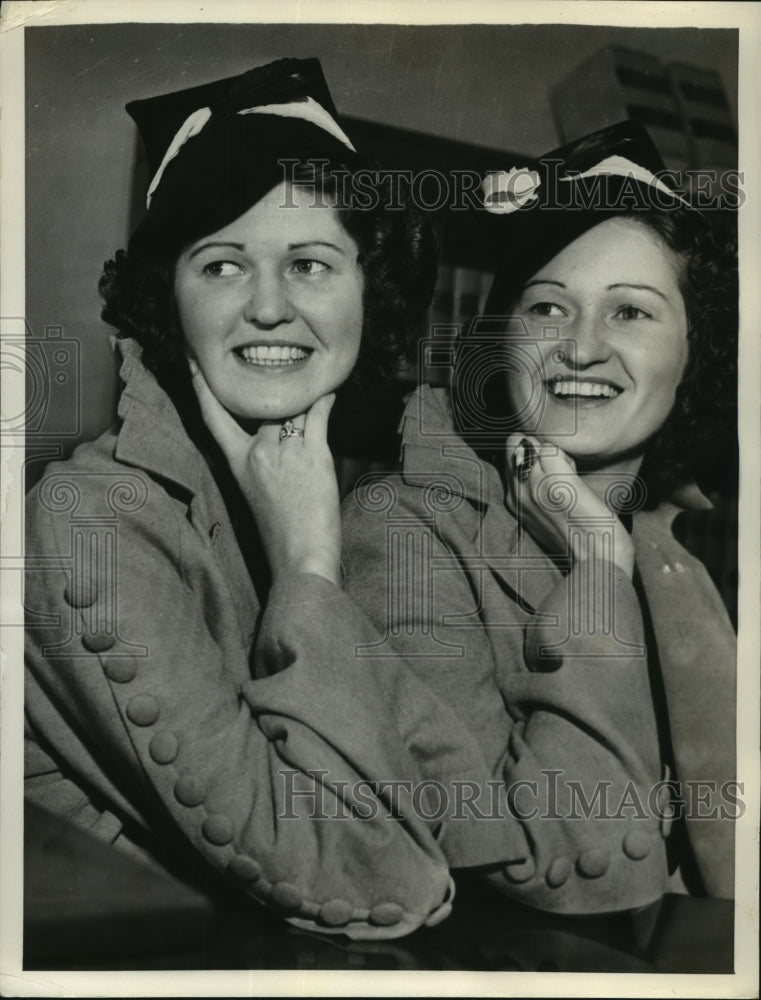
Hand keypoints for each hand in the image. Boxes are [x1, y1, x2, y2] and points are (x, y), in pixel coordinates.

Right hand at [191, 363, 341, 586]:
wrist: (299, 559)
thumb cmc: (281, 535)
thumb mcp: (256, 493)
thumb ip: (259, 462)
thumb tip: (276, 436)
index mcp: (237, 463)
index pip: (213, 416)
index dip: (202, 387)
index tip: (196, 361)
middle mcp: (257, 452)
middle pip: (264, 404)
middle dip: (274, 390)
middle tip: (280, 370)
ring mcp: (284, 451)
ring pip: (293, 407)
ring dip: (304, 398)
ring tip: (313, 386)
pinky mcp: (313, 455)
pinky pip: (319, 415)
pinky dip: (325, 401)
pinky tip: (329, 392)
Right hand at [505, 434, 634, 578]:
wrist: (597, 564)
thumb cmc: (580, 541)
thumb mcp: (546, 516)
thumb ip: (537, 492)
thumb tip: (542, 464)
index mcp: (513, 500)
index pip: (510, 455)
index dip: (531, 454)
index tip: (550, 471)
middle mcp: (517, 492)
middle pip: (515, 442)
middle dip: (537, 447)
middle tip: (560, 470)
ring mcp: (534, 487)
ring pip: (533, 441)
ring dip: (553, 451)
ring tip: (569, 477)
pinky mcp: (557, 484)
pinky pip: (552, 448)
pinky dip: (567, 456)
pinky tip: (577, 479)